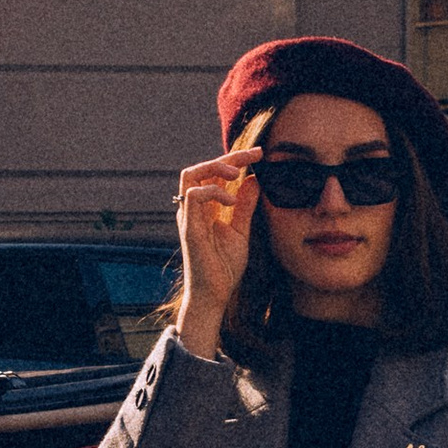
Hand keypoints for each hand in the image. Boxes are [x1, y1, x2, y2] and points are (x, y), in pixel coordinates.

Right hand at [172, 150, 256, 355]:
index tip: (259, 153)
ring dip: (214, 168)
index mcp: (205, 207)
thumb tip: (254, 180)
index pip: (215, 174)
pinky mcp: (188, 227)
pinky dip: (213, 191)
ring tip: (236, 174)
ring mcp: (188, 216)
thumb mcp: (241, 230)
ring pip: (190, 174)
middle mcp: (193, 208)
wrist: (215, 293)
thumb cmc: (224, 267)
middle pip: (200, 168)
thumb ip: (245, 206)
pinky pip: (193, 196)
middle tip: (252, 155)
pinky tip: (232, 202)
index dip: (236, 159)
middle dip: (227, 157)